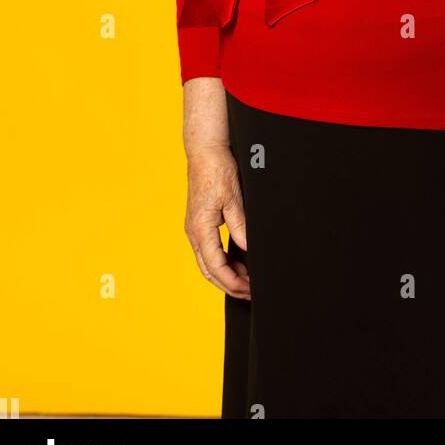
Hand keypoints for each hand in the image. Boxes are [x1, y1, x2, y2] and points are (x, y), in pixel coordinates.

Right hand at [184, 143, 250, 299]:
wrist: (205, 151)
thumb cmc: (218, 169)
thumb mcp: (233, 198)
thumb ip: (240, 226)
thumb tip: (248, 250)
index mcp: (200, 228)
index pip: (215, 266)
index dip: (232, 282)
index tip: (249, 290)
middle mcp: (193, 231)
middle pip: (208, 270)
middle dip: (229, 285)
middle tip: (250, 293)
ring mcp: (194, 228)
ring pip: (208, 262)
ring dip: (226, 274)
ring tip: (248, 281)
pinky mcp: (199, 223)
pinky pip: (209, 250)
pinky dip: (223, 261)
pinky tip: (238, 263)